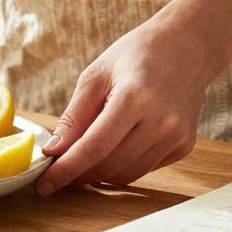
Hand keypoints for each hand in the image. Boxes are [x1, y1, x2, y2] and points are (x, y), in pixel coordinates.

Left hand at [33, 13, 221, 195]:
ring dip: (99, 174)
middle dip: (78, 174)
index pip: (93, 147)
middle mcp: (160, 122)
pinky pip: (144, 168)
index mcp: (134, 98)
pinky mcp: (184, 146)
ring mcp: (176, 136)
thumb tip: (53, 151)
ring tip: (84, 158)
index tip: (44, 185)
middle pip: (108, 166)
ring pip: (126, 174)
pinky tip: (116, 146)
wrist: (187, 46)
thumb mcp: (96, 75)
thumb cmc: (137, 55)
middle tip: (58, 171)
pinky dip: (122, 165)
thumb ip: (74, 117)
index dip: (65, 170)